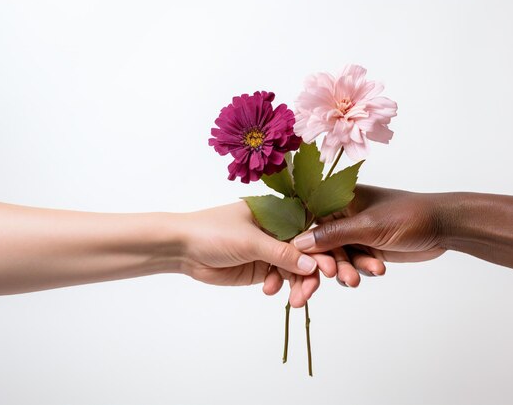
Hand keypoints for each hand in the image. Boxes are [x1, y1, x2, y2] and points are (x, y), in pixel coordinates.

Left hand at [175, 202, 334, 306]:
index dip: (321, 250)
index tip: (330, 270)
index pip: (309, 230)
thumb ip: (283, 254)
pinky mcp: (261, 268)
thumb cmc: (214, 232)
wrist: (183, 248)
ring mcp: (270, 250)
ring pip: (295, 269)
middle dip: (311, 273)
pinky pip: (281, 278)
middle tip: (309, 291)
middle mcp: (279, 230)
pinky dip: (280, 287)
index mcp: (279, 212)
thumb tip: (314, 266)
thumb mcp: (251, 241)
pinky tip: (269, 291)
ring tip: (294, 300)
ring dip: (298, 284)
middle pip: (306, 253)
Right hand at [292, 185, 446, 283]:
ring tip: (356, 281)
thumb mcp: (367, 226)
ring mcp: (355, 231)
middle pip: (319, 244)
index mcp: (339, 198)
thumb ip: (333, 235)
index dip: (299, 245)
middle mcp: (343, 214)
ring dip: (345, 270)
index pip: (307, 220)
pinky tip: (377, 271)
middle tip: (321, 285)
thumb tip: (298, 243)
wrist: (444, 226)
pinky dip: (361, 269)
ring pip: (337, 256)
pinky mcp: (367, 246)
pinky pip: (354, 262)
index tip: (292, 266)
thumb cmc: (408, 215)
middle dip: (321, 265)